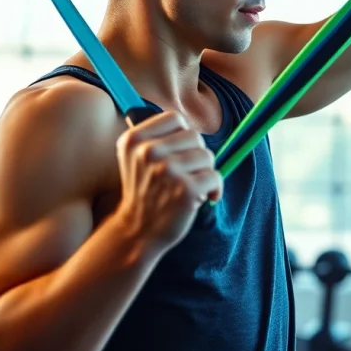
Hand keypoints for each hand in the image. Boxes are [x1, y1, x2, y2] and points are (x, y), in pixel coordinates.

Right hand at [114, 111, 221, 250]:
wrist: (137, 232)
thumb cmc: (144, 192)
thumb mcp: (135, 158)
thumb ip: (156, 136)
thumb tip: (193, 126)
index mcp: (134, 139)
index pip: (175, 118)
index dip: (183, 134)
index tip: (180, 152)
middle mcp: (148, 152)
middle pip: (194, 136)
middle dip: (196, 155)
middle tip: (185, 174)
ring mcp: (167, 170)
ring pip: (207, 156)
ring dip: (205, 172)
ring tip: (191, 187)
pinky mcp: (185, 189)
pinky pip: (216, 176)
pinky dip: (215, 188)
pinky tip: (203, 197)